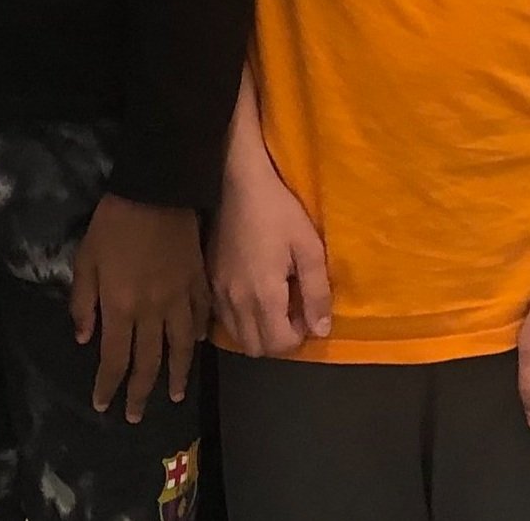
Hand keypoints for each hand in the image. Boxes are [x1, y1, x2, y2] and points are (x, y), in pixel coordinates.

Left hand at [70, 194, 210, 422]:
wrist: (157, 190)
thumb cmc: (114, 223)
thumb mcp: (85, 259)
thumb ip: (83, 302)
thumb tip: (84, 339)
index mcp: (121, 307)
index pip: (114, 359)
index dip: (109, 386)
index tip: (103, 406)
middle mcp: (152, 312)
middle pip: (148, 362)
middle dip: (140, 393)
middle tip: (136, 417)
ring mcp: (180, 299)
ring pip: (180, 348)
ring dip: (176, 375)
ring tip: (174, 396)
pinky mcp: (199, 283)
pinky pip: (201, 318)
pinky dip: (199, 336)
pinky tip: (197, 347)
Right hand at [209, 159, 329, 357]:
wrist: (236, 182)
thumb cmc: (278, 211)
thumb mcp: (309, 247)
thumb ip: (317, 293)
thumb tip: (320, 331)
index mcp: (264, 295)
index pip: (280, 345)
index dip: (299, 336)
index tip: (305, 310)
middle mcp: (237, 302)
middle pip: (257, 348)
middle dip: (278, 338)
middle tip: (290, 309)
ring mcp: (218, 292)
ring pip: (237, 336)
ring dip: (258, 330)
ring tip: (272, 301)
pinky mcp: (208, 281)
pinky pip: (223, 318)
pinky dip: (239, 318)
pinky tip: (251, 293)